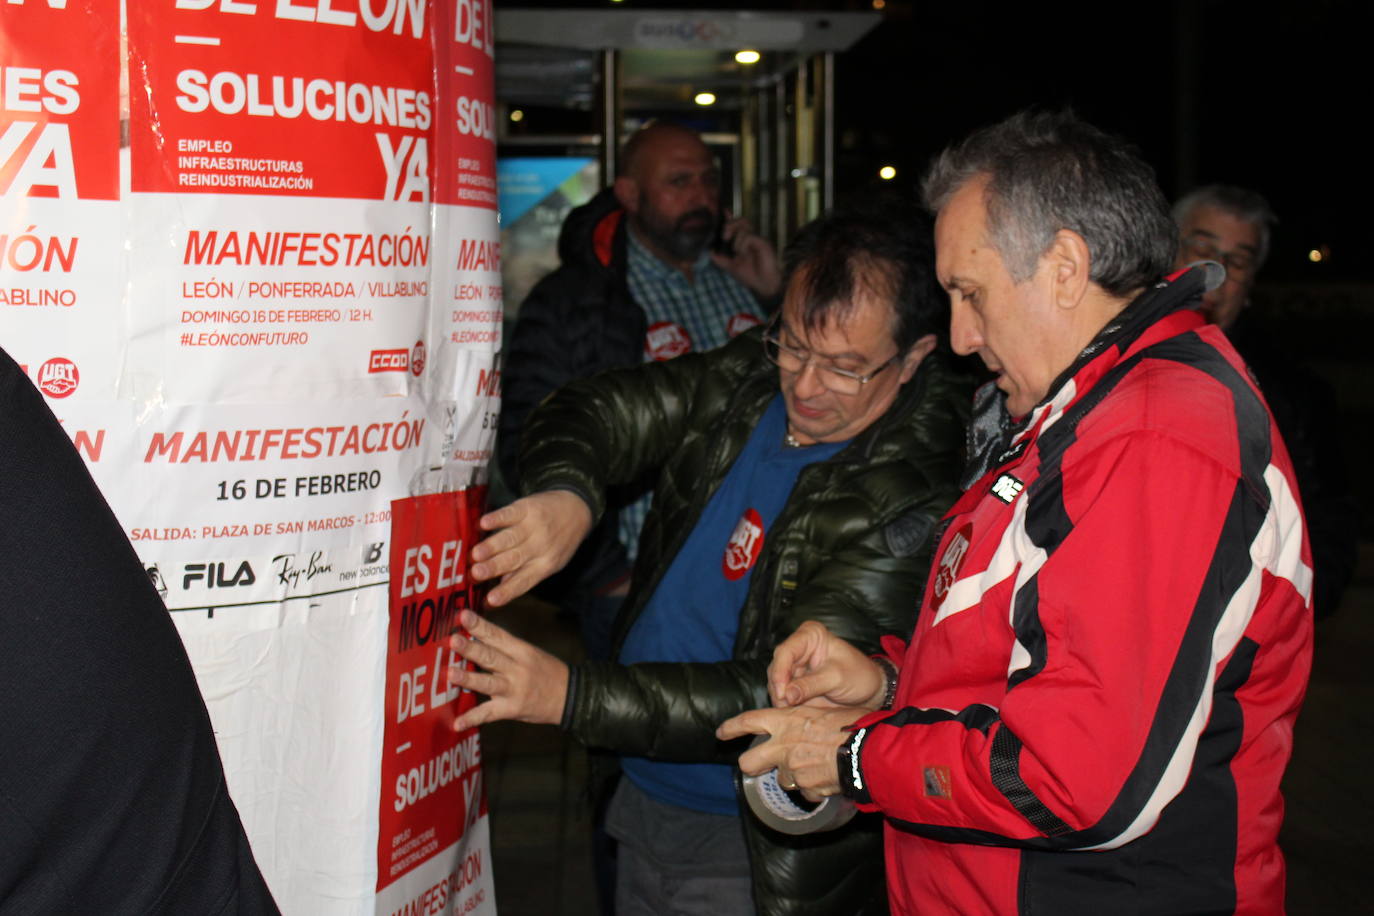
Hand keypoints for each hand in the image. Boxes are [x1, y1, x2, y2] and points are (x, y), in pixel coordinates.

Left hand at [447, 609, 568, 729]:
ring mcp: (514, 689)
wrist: (570, 696)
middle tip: (454, 640)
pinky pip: (489, 714)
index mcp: (520, 650)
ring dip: (469, 678)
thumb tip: (475, 637)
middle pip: (491, 656)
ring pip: (488, 682)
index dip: (479, 625)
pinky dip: (472, 718)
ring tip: (451, 674)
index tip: (463, 615)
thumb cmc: (546, 671)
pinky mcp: (511, 709)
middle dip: (471, 648)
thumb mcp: (529, 653)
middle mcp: (517, 668)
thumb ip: (504, 647)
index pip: (497, 635)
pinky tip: (457, 723)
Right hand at [470, 490, 592, 605]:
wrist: (576, 510)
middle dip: (493, 567)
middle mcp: (539, 547)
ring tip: (475, 554)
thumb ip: (521, 575)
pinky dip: (497, 518)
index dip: (506, 591)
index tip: (490, 601)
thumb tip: (495, 594)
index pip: (523, 581)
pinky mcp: (528, 508)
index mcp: (544, 565)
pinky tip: (484, 523)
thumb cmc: (558, 542)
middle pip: (514, 559)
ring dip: (492, 546)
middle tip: (475, 573)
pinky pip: (511, 514)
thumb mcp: (548, 563)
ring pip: (510, 538)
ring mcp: (534, 527)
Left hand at [710, 213, 780, 298]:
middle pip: (741, 220)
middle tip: (724, 237)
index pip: (737, 225)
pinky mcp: (763, 243)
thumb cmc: (751, 276)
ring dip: (736, 235)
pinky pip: (749, 236)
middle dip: (730, 224)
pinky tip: (742, 253)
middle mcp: (752, 238)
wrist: (764, 286)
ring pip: (745, 225)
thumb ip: (720, 259)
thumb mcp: (730, 267)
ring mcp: (758, 239)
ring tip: (735, 249)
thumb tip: (709, 252)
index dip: (730, 217)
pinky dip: (742, 244)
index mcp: (744, 242)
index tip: (723, 211)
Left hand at [716, 705, 864, 800]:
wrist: (868, 751)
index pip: (748, 721)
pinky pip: (804, 790)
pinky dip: (813, 786)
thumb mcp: (823, 710)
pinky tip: (828, 776)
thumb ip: (805, 719)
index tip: (721, 733)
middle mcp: (783, 746)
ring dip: (794, 775)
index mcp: (786, 720)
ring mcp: (793, 770)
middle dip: (752, 764)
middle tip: (761, 764)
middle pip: (748, 761)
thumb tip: (803, 725)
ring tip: (817, 765)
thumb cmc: (852, 725)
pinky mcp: (806, 788)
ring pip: (782, 778)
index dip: (731, 727)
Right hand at [768, 621, 887, 709]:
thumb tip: (787, 695)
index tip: (782, 693)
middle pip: (777, 667)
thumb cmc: (859, 676)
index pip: (786, 651)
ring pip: (776, 682)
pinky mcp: (795, 683)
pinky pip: (783, 694)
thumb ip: (811, 685)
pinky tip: (791, 713)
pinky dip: (785, 704)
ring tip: (789, 712)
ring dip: (780, 698)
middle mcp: (798, 648)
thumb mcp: (837, 678)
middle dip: (779, 688)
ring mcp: (795, 667)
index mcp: (810, 635)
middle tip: (784, 706)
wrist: (869, 691)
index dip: (780, 672)